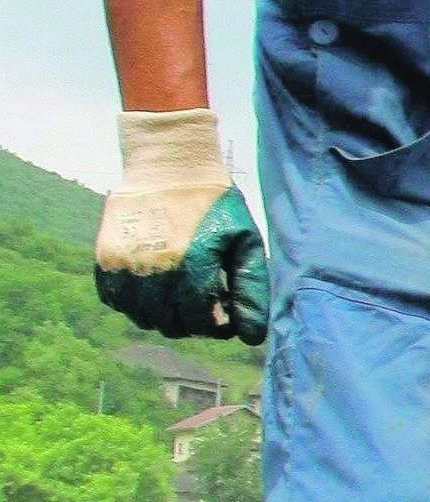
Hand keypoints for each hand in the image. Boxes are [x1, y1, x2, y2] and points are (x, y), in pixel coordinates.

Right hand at [93, 111, 267, 343]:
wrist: (170, 165)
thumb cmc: (215, 204)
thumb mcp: (244, 240)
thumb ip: (250, 289)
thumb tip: (252, 336)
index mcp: (192, 266)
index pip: (199, 323)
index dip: (217, 328)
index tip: (227, 317)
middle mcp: (154, 271)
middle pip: (170, 324)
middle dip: (193, 324)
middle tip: (207, 306)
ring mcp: (125, 265)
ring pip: (141, 317)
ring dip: (164, 316)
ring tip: (183, 296)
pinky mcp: (105, 258)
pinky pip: (115, 300)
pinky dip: (134, 303)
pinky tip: (156, 287)